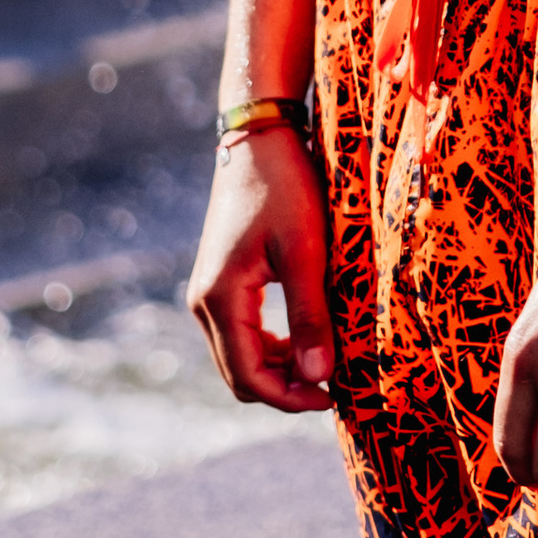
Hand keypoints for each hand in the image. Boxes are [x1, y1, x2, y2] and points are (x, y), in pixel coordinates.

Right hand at [188, 130, 334, 412]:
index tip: (332, 396)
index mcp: (219, 298)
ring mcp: (208, 292)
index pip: (248, 376)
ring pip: (240, 356)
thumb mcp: (305, 252)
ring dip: (280, 368)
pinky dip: (272, 346)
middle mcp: (203, 302)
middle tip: (333, 385)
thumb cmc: (285, 188)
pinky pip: (242, 333)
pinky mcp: (221, 282)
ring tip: (325, 359)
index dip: (290, 397)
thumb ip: (310, 316)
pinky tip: (306, 336)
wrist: (260, 139)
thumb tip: (318, 377)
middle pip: (239, 374)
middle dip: (285, 388)